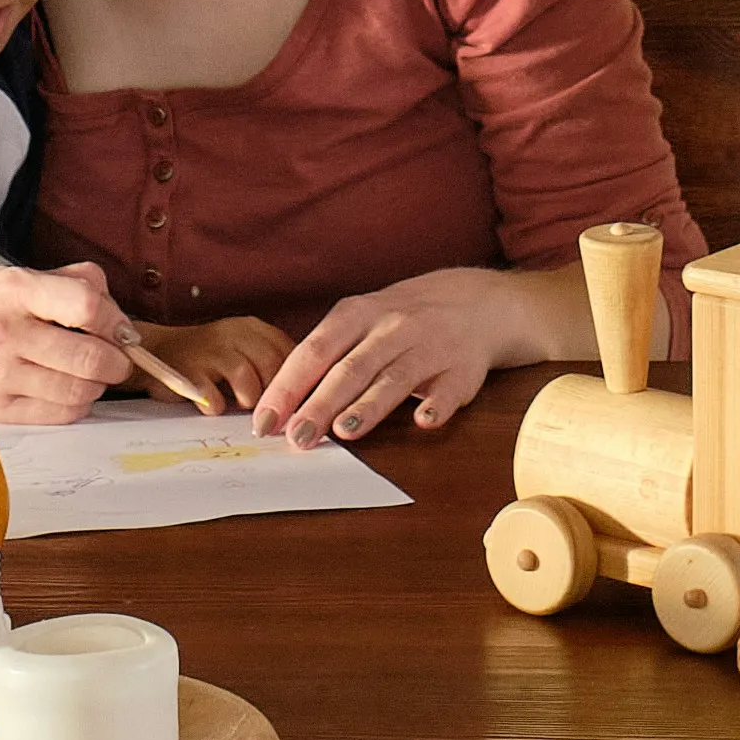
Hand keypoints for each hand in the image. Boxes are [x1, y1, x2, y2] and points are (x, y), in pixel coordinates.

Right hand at [0, 263, 140, 423]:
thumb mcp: (7, 277)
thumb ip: (63, 281)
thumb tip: (109, 300)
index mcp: (12, 290)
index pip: (83, 304)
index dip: (114, 319)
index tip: (119, 327)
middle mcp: (5, 333)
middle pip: (89, 357)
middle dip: (117, 361)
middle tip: (117, 358)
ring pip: (79, 392)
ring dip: (97, 386)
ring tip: (90, 375)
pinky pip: (57, 415)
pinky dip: (75, 405)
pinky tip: (66, 391)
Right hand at [126, 313, 292, 412]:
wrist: (159, 351)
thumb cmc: (211, 360)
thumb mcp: (245, 353)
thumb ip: (272, 367)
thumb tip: (305, 400)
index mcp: (253, 328)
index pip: (290, 353)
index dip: (296, 383)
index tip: (294, 404)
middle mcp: (233, 333)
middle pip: (270, 364)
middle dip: (271, 394)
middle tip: (265, 410)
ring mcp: (209, 349)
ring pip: (245, 378)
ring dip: (246, 399)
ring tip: (238, 404)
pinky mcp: (187, 370)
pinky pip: (212, 396)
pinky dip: (216, 406)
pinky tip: (212, 404)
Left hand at [251, 268, 523, 441]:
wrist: (474, 302)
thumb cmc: (400, 320)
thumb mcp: (359, 321)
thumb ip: (325, 357)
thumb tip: (278, 404)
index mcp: (357, 315)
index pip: (314, 351)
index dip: (288, 387)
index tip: (264, 422)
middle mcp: (392, 328)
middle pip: (351, 368)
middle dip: (321, 404)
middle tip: (297, 437)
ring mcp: (429, 347)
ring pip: (395, 378)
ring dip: (370, 404)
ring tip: (345, 431)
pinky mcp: (463, 370)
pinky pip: (450, 388)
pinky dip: (438, 404)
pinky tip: (424, 421)